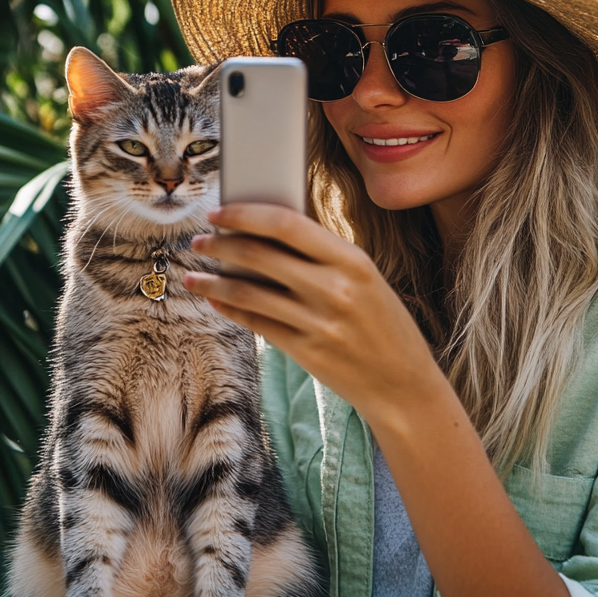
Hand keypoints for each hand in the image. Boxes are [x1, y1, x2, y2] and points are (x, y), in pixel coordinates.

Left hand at [185, 203, 442, 422]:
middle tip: (199, 241)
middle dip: (220, 245)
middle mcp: (335, 289)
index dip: (245, 214)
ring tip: (194, 273)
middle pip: (260, 255)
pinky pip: (256, 323)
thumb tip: (267, 229)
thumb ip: (323, 254)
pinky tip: (215, 299)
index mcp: (353, 260)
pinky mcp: (306, 351)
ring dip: (214, 280)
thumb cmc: (384, 323)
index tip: (219, 212)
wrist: (404, 384)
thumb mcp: (366, 278)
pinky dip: (229, 307)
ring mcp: (319, 322)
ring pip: (250, 291)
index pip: (287, 224)